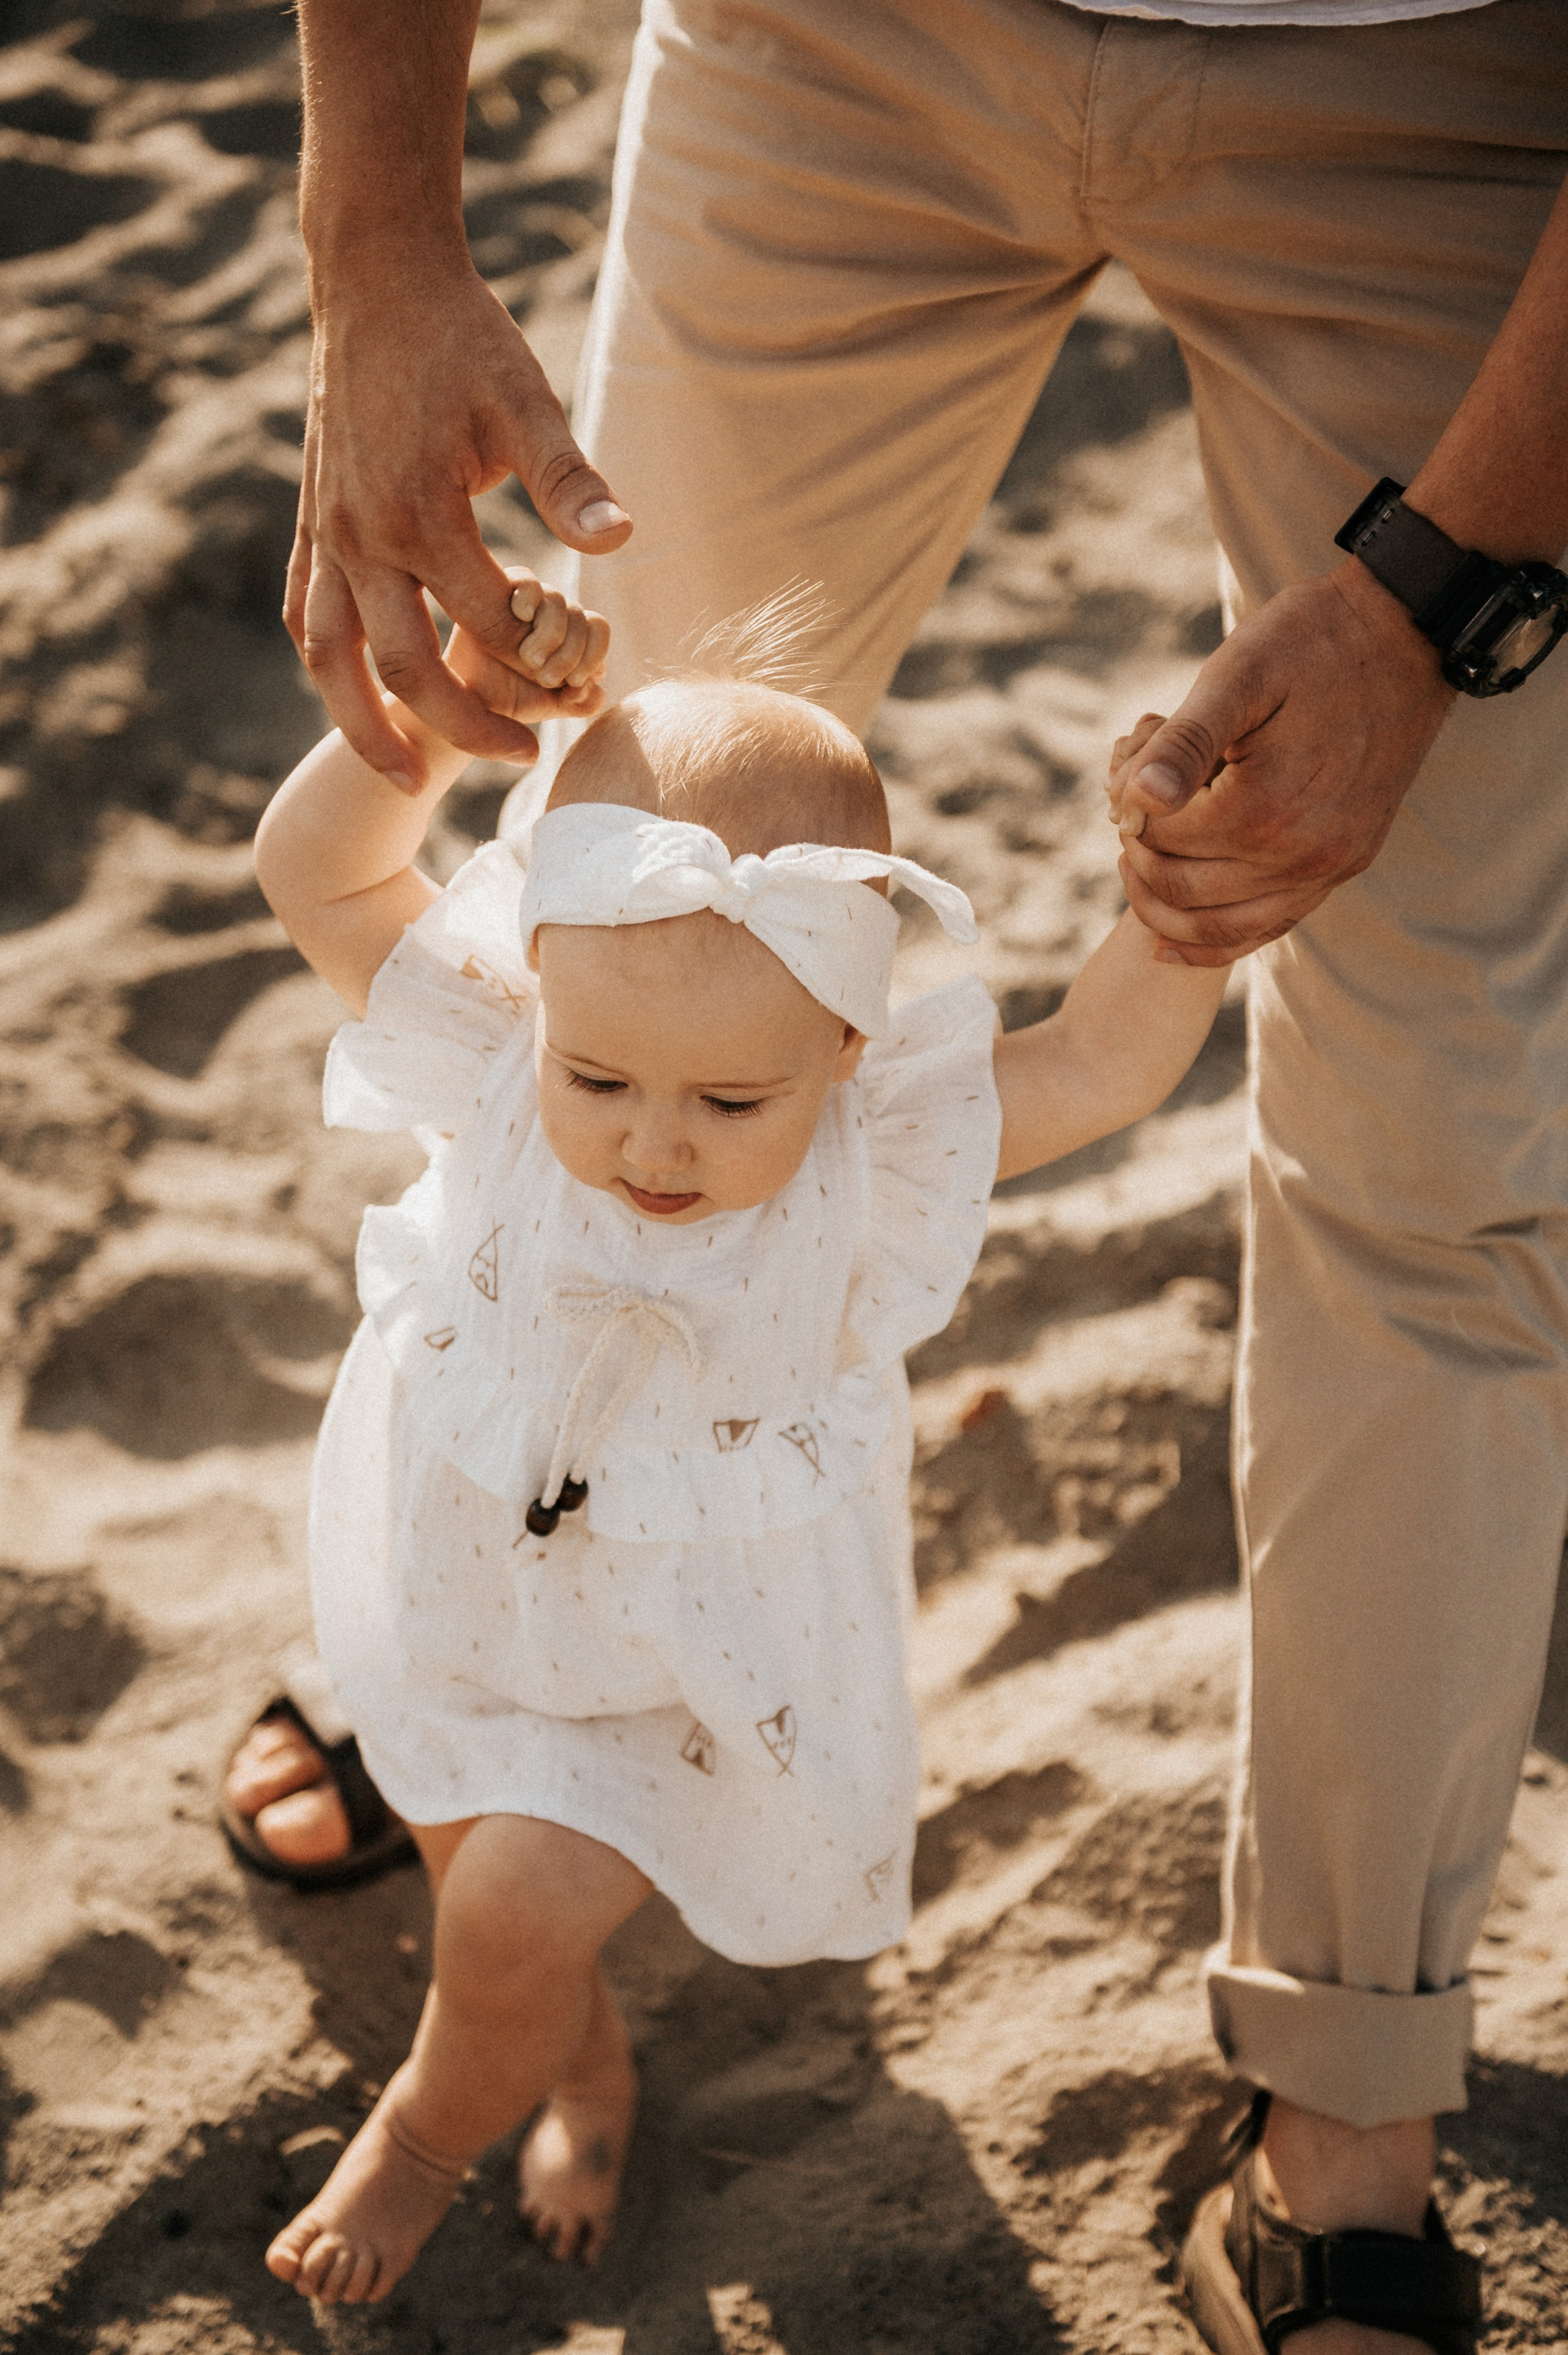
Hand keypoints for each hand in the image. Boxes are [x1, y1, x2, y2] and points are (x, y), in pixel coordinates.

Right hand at [285, 261, 630, 790]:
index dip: (536, 661)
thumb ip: (570, 482)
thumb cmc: (463, 339)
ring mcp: (328, 533)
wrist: (377, 278)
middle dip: (464, 727)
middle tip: (522, 760)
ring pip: (334, 660)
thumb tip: (621, 541)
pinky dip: (330, 666)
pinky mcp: (313, 522)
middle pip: (405, 669)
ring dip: (367, 728)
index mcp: (420, 514)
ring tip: (406, 783)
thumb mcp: (527, 403)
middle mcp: (362, 536)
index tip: (577, 682)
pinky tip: (358, 700)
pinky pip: (307, 616)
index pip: (486, 623)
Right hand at [441, 569, 609, 742]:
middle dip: (571, 653)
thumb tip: (596, 685)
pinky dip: (529, 598)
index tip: (574, 683)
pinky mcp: (502, 592)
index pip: (597, 629)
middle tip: (547, 679)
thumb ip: (582, 702)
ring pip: (558, 601)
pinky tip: (521, 616)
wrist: (469, 700)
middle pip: (580, 616)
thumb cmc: (510, 700)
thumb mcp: (551, 706)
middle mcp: (554, 615)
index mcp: (572, 638)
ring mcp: (530, 603)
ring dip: (550, 635)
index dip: (593, 653)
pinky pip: (527, 581)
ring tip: (529, 660)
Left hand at [1106, 562, 1455, 965]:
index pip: (1161, 840)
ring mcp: (1328, 868)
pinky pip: (1268, 928)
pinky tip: (1170, 940)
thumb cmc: (1311, 645)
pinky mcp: (1343, 867)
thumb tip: (1135, 798)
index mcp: (1265, 808)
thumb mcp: (1238, 674)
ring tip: (1138, 863)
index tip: (1124, 771)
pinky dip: (1214, 940)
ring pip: (1221, 928)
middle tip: (1127, 812)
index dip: (1127, 811)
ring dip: (1164, 906)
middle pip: (1182, 888)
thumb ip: (1184, 742)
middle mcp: (1302, 855)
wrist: (1403, 637)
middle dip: (1141, 855)